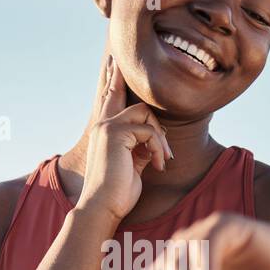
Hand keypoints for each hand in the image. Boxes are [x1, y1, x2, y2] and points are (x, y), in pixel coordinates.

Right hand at [75, 55, 173, 224]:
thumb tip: (155, 138)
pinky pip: (150, 130)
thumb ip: (141, 147)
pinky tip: (159, 165)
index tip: (115, 61)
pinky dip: (160, 148)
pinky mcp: (115, 132)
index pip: (111, 98)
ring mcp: (107, 127)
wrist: (103, 207)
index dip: (114, 80)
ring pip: (146, 115)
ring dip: (161, 139)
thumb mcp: (133, 165)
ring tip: (163, 161)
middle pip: (136, 103)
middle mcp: (103, 125)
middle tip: (166, 152)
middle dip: (156, 124)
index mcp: (104, 131)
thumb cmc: (118, 193)